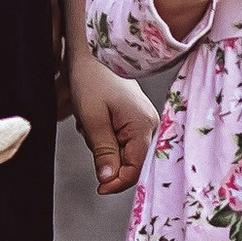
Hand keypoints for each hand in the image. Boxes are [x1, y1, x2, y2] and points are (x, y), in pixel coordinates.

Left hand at [68, 51, 156, 193]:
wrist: (93, 52)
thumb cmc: (92, 79)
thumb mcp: (93, 119)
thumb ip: (103, 152)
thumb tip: (109, 180)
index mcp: (143, 126)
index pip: (136, 169)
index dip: (117, 182)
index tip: (99, 188)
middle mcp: (150, 125)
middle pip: (130, 162)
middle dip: (107, 157)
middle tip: (90, 134)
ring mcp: (144, 122)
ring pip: (123, 152)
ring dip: (103, 145)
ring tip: (91, 122)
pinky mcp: (136, 119)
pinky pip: (121, 141)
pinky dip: (105, 137)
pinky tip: (97, 119)